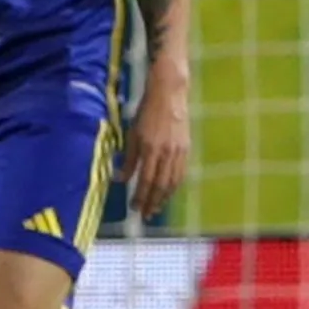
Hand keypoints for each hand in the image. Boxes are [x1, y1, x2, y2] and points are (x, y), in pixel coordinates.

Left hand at [119, 64, 190, 218]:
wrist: (169, 94)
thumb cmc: (146, 111)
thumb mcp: (132, 133)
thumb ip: (129, 158)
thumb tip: (122, 180)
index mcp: (150, 148)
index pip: (145, 181)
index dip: (140, 197)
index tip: (134, 208)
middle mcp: (166, 153)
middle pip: (160, 185)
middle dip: (152, 202)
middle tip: (145, 215)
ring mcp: (178, 151)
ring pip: (173, 181)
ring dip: (164, 198)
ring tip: (157, 208)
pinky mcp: (186, 148)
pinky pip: (181, 172)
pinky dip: (175, 185)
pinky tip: (169, 191)